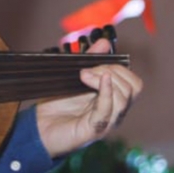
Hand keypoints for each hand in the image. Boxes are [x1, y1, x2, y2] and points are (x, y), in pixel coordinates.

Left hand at [36, 38, 141, 157]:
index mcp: (113, 100)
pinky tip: (99, 81)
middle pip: (133, 88)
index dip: (118, 67)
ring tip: (83, 76)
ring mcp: (107, 122)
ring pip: (124, 99)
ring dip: (103, 80)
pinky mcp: (94, 130)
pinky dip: (106, 92)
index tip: (94, 63)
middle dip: (112, 71)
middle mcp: (115, 112)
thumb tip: (104, 42)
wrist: (40, 127)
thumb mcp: (74, 77)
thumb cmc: (57, 104)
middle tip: (87, 70)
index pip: (133, 82)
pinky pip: (108, 110)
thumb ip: (90, 60)